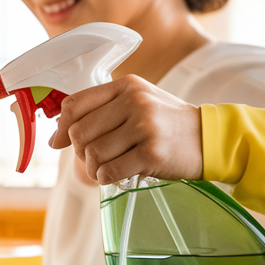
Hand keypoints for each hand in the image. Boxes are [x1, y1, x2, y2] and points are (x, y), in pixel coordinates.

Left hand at [47, 74, 203, 184]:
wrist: (209, 138)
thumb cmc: (167, 123)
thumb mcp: (138, 102)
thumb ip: (101, 111)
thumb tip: (56, 136)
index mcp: (126, 86)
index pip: (76, 103)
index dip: (61, 127)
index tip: (57, 143)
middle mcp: (133, 102)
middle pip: (79, 132)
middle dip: (80, 153)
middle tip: (92, 160)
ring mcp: (144, 127)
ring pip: (93, 154)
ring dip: (92, 169)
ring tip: (104, 170)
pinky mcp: (152, 153)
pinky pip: (110, 171)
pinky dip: (105, 178)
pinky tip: (114, 176)